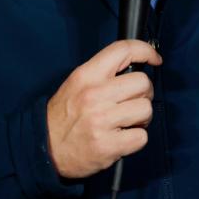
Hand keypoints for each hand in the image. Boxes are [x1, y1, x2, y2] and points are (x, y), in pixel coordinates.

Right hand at [46, 39, 161, 178]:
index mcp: (87, 76)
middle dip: (144, 93)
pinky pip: (141, 137)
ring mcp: (101, 121)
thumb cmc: (63, 116)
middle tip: (132, 101)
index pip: (123, 50)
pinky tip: (121, 137)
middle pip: (143, 82)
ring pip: (145, 109)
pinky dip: (136, 138)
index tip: (154, 59)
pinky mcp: (108, 146)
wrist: (45, 148)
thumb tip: (135, 66)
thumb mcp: (76, 83)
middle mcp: (94, 95)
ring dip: (141, 117)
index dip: (145, 50)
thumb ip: (103, 73)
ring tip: (126, 121)